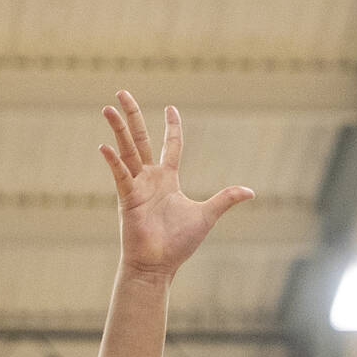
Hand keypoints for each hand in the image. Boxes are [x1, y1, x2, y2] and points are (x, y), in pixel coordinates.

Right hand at [99, 90, 253, 277]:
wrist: (159, 265)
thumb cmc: (179, 243)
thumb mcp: (207, 215)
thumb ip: (225, 199)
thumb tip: (251, 191)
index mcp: (168, 180)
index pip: (171, 146)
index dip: (172, 126)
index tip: (171, 107)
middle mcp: (150, 179)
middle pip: (140, 139)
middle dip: (132, 115)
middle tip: (122, 91)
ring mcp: (136, 187)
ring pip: (126, 151)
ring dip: (117, 129)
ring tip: (108, 107)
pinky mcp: (127, 199)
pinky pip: (120, 176)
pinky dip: (113, 162)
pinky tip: (105, 146)